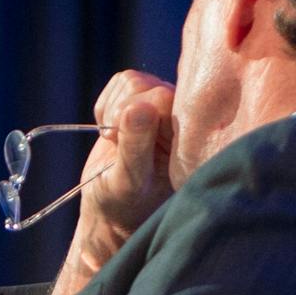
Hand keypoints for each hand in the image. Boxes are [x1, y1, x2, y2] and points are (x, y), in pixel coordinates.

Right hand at [53, 71, 174, 294]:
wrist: (112, 212)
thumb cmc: (125, 204)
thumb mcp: (127, 182)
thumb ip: (135, 147)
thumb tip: (138, 108)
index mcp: (190, 136)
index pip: (163, 98)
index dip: (137, 115)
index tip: (125, 144)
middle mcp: (181, 116)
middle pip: (144, 85)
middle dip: (121, 113)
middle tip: (117, 145)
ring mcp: (162, 106)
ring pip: (131, 81)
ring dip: (112, 111)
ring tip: (115, 142)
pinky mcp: (141, 100)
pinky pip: (119, 83)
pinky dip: (105, 107)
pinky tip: (112, 135)